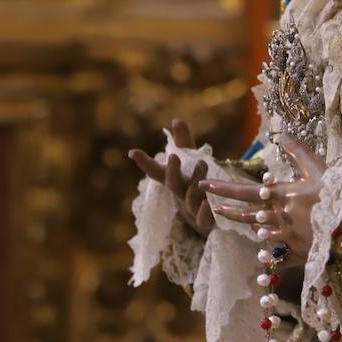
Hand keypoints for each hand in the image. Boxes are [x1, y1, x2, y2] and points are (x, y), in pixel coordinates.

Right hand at [128, 117, 215, 236]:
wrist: (209, 221)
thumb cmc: (196, 187)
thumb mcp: (192, 163)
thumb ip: (184, 144)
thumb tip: (176, 119)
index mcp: (175, 180)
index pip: (157, 171)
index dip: (144, 162)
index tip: (132, 152)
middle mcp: (180, 195)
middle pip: (172, 183)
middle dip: (172, 171)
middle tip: (173, 156)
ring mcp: (191, 209)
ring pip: (190, 197)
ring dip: (195, 181)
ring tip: (202, 163)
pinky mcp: (205, 222)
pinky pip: (203, 220)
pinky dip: (205, 213)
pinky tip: (209, 204)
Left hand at [200, 131, 322, 265]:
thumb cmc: (336, 195)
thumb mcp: (317, 168)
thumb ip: (297, 152)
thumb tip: (282, 134)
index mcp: (281, 194)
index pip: (244, 191)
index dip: (223, 188)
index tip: (204, 184)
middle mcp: (278, 216)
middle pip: (247, 213)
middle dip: (229, 210)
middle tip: (214, 207)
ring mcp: (287, 236)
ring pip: (261, 231)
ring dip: (249, 225)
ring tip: (239, 222)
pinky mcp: (298, 252)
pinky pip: (279, 253)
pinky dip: (271, 249)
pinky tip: (266, 248)